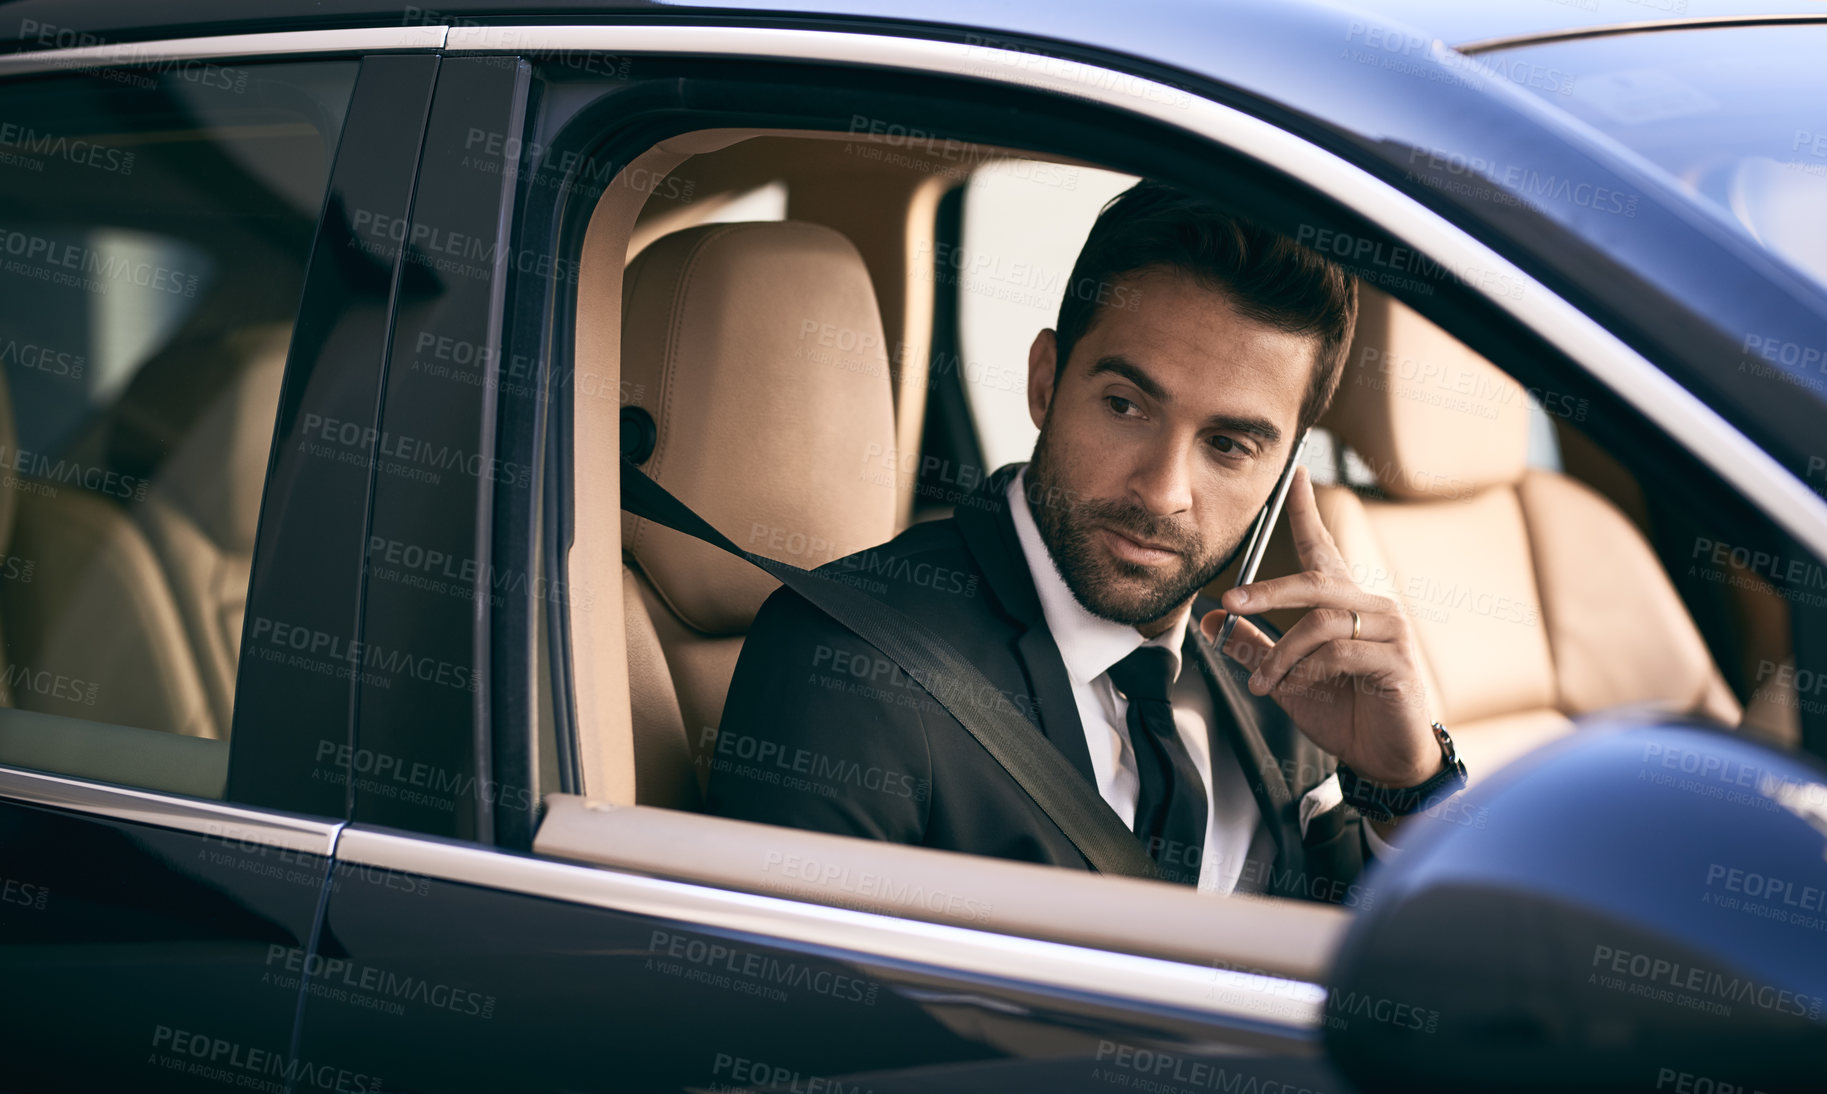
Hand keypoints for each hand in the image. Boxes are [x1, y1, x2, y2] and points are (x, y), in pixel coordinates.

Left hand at [1200, 466, 1437, 787]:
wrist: (1383, 757)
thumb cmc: (1342, 710)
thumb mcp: (1286, 676)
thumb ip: (1255, 644)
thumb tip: (1214, 618)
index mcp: (1344, 603)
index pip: (1323, 548)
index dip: (1306, 512)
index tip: (1294, 476)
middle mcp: (1371, 606)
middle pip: (1316, 580)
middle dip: (1267, 590)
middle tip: (1230, 601)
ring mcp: (1389, 631)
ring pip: (1321, 622)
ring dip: (1282, 655)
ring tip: (1264, 684)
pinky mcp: (1396, 661)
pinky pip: (1341, 653)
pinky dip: (1309, 672)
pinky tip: (1299, 689)